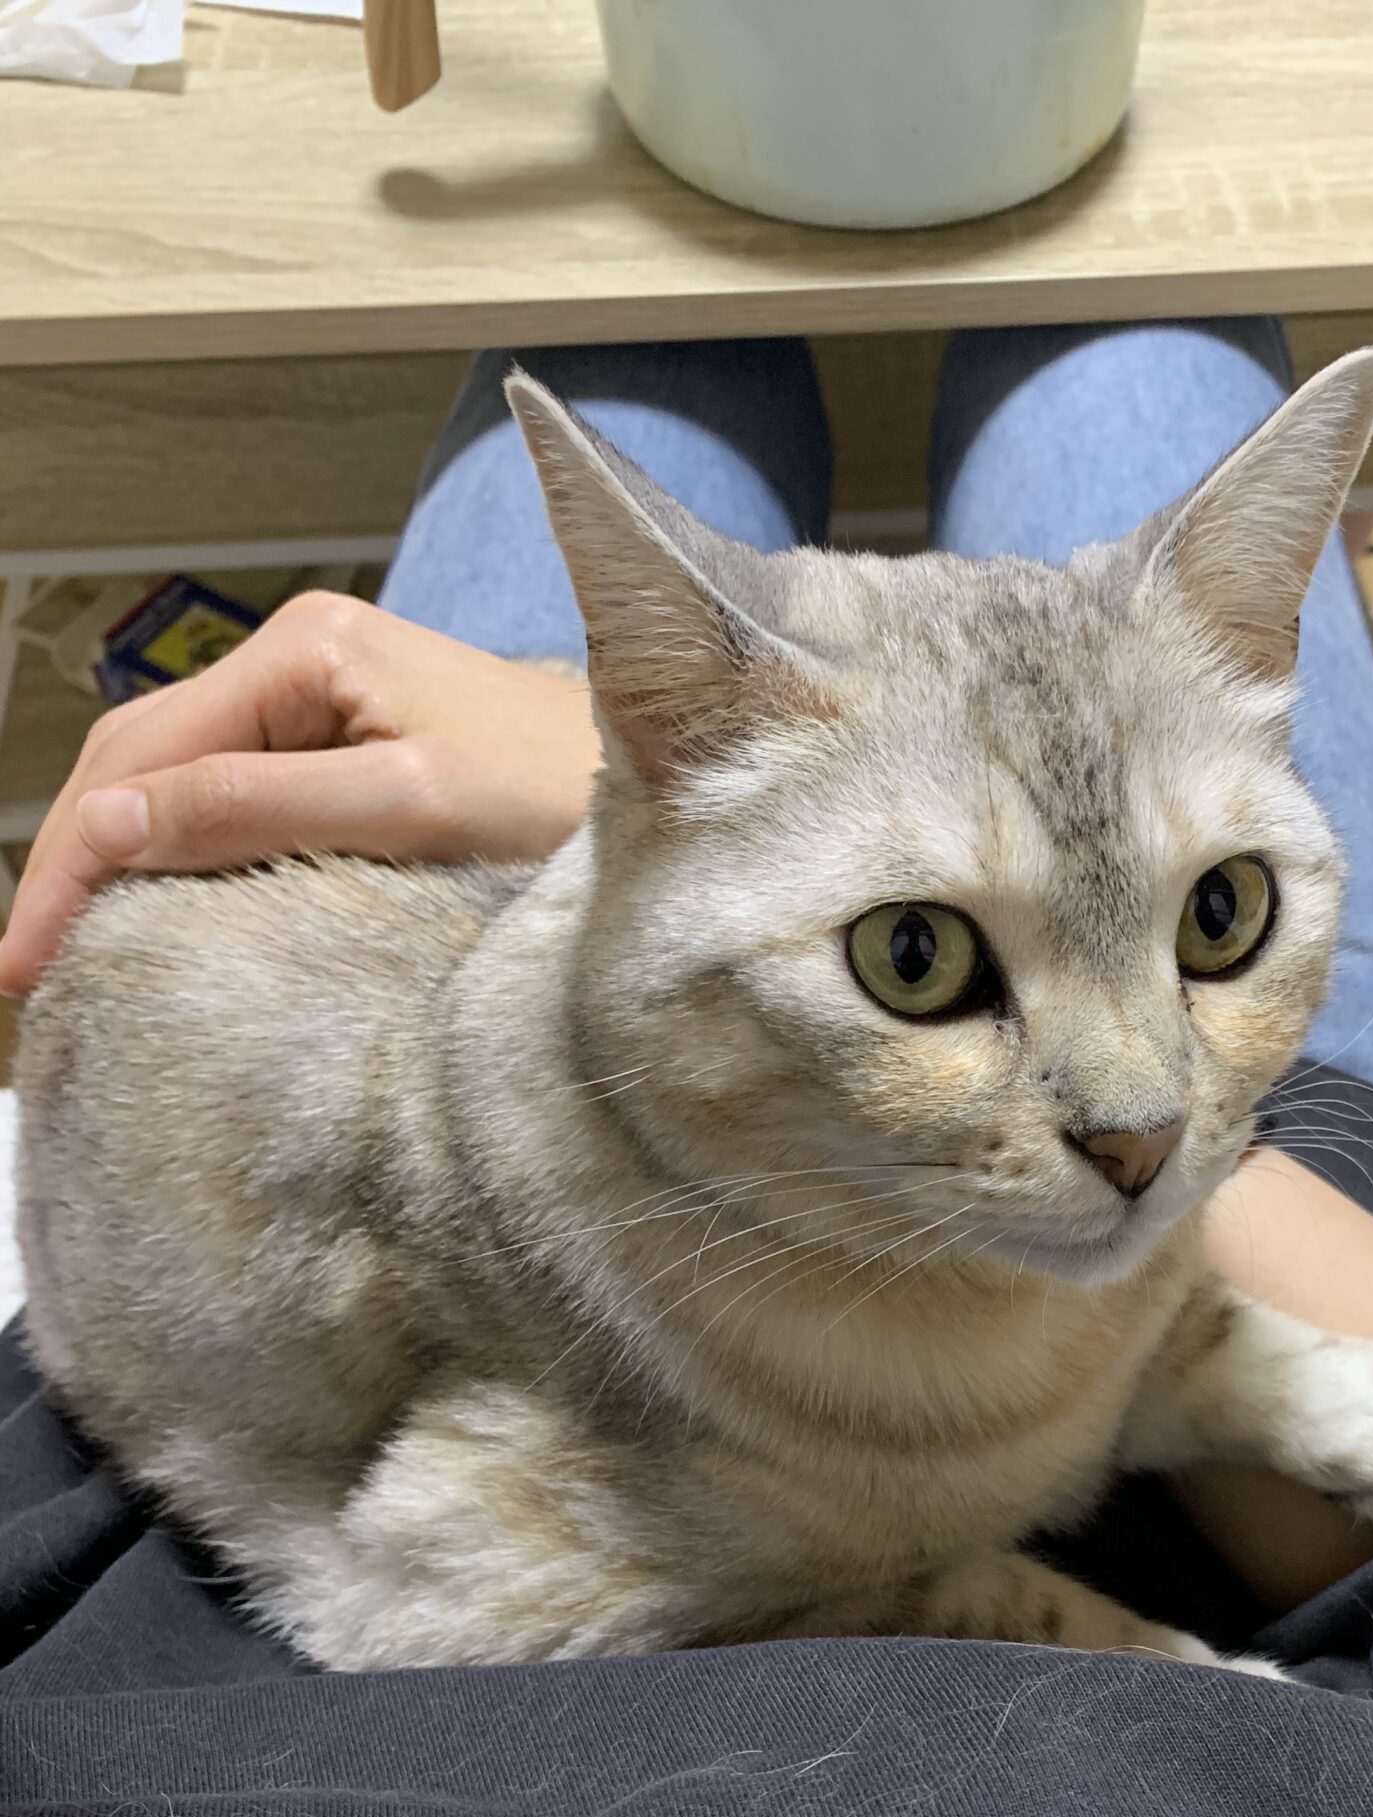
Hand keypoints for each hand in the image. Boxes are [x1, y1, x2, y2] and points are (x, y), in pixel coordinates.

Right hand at [0, 592, 601, 997]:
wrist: (679, 770)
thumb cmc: (568, 785)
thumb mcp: (409, 803)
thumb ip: (258, 808)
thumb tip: (113, 831)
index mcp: (304, 653)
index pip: (138, 758)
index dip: (69, 863)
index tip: (23, 964)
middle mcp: (300, 661)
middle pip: (138, 762)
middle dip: (72, 866)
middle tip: (24, 979)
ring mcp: (323, 701)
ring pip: (175, 781)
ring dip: (114, 864)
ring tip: (65, 957)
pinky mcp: (352, 748)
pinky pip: (231, 798)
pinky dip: (177, 857)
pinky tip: (150, 915)